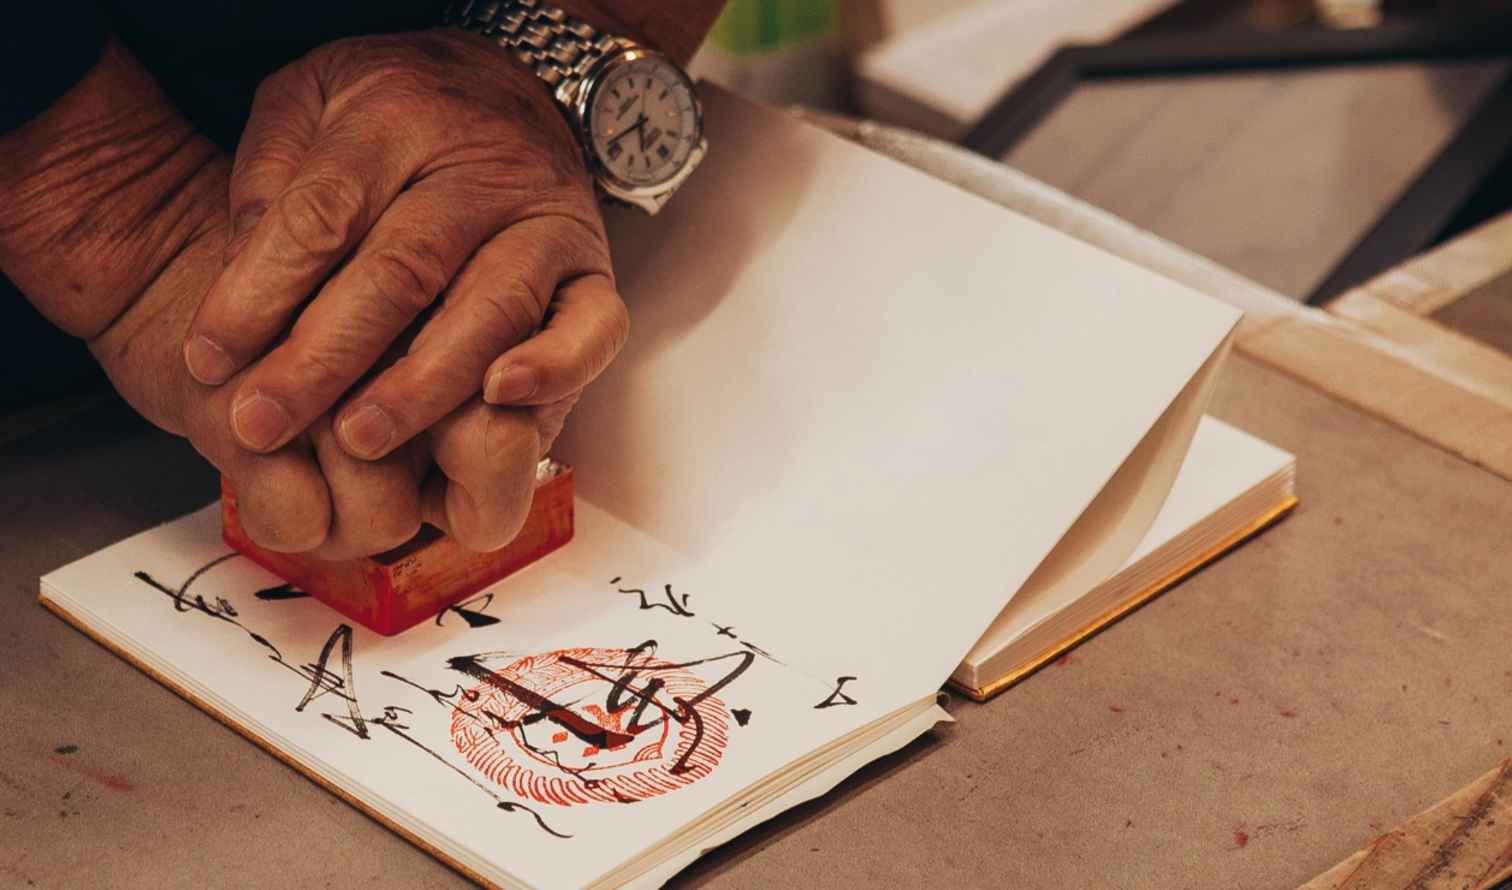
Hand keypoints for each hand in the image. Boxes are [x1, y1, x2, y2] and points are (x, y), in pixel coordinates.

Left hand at [181, 28, 627, 466]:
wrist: (508, 88)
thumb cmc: (392, 116)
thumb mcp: (308, 103)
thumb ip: (268, 179)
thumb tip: (242, 283)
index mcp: (397, 119)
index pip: (321, 214)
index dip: (260, 292)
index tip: (207, 360)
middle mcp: (483, 171)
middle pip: (400, 272)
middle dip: (324, 357)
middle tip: (262, 421)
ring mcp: (548, 225)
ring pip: (491, 309)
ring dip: (422, 384)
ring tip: (356, 441)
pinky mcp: (593, 275)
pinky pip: (593, 328)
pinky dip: (555, 366)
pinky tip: (500, 399)